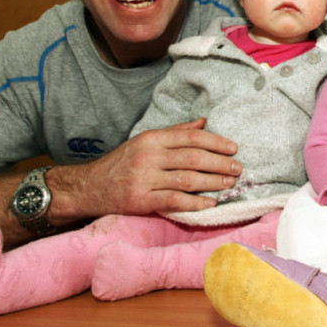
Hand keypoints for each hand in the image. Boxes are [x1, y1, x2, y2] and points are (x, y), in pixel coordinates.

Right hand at [49, 118, 240, 224]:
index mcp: (152, 139)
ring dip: (213, 182)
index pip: (191, 137)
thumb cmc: (122, 163)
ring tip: (229, 184)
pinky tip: (210, 203)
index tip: (233, 148)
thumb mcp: (146, 141)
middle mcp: (149, 157)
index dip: (215, 142)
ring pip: (187, 179)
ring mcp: (144, 179)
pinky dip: (195, 203)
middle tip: (237, 168)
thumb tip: (204, 122)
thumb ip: (176, 132)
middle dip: (219, 163)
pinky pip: (174, 201)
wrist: (89, 187)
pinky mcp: (141, 200)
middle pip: (193, 158)